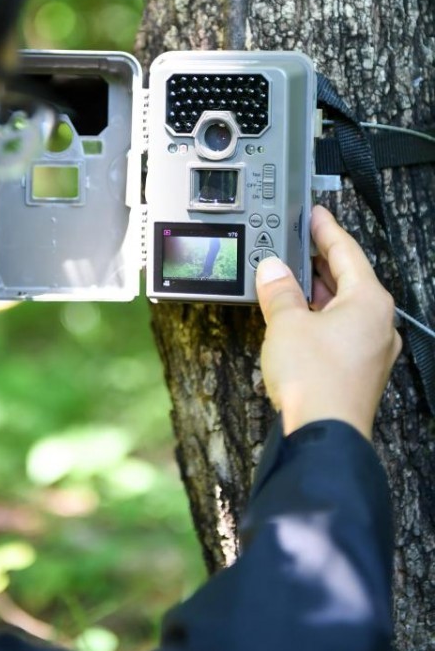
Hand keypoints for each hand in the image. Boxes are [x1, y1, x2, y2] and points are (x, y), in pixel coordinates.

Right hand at [255, 205, 401, 439]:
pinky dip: (318, 317)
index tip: (314, 215)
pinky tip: (296, 318)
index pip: (347, 251)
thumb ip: (279, 290)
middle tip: (295, 244)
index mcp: (370, 302)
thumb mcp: (286, 322)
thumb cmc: (314, 380)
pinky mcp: (359, 371)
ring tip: (288, 278)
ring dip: (316, 291)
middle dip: (318, 262)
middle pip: (348, 279)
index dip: (325, 230)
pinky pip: (340, 331)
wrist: (322, 435)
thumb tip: (272, 270)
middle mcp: (378, 324)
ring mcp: (371, 350)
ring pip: (343, 307)